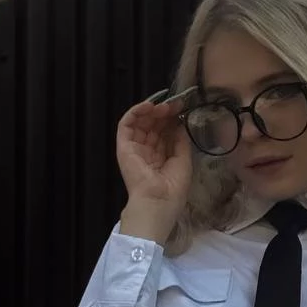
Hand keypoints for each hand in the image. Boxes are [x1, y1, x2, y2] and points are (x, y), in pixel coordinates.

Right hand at [116, 94, 193, 215]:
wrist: (157, 202)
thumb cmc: (172, 189)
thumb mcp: (183, 161)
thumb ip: (181, 141)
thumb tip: (180, 123)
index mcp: (160, 159)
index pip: (164, 133)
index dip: (172, 120)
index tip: (182, 109)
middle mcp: (146, 152)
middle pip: (153, 126)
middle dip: (164, 113)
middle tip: (175, 104)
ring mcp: (134, 149)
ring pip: (140, 123)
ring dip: (151, 111)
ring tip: (164, 106)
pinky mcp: (123, 147)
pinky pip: (126, 125)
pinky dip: (135, 112)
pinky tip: (148, 106)